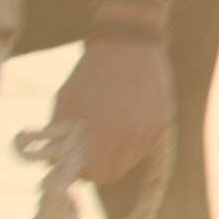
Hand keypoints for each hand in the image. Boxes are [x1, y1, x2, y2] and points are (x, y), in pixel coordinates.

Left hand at [58, 32, 172, 199]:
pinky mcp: (164, 120)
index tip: (80, 160)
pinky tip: (128, 116)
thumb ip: (59, 136)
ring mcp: (151, 129)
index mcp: (103, 134)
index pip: (96, 175)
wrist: (127, 42)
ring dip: (119, 151)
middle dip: (101, 164)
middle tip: (94, 148)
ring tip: (111, 128)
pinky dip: (135, 137)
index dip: (85, 171)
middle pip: (115, 172)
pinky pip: (147, 141)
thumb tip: (54, 160)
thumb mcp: (65, 102)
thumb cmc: (90, 72)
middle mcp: (130, 137)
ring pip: (132, 158)